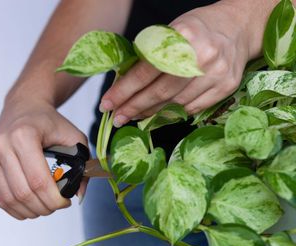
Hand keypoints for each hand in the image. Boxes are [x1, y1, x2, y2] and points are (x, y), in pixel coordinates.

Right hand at [0, 96, 87, 219]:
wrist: (25, 107)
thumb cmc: (50, 122)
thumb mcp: (75, 137)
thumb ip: (82, 164)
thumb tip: (79, 195)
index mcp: (25, 136)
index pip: (38, 180)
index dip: (54, 199)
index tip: (66, 202)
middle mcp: (3, 146)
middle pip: (22, 193)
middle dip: (44, 207)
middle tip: (57, 205)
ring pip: (9, 199)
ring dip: (30, 210)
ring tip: (46, 206)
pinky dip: (16, 208)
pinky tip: (31, 205)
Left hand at [100, 2, 253, 126]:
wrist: (236, 28)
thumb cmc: (198, 28)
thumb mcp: (170, 31)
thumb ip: (150, 57)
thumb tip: (125, 86)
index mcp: (184, 36)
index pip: (147, 71)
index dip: (124, 90)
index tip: (108, 103)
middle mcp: (203, 57)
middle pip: (161, 92)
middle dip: (134, 107)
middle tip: (117, 117)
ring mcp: (217, 74)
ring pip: (176, 104)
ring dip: (151, 113)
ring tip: (134, 116)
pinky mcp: (226, 87)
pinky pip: (193, 108)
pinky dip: (172, 113)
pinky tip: (159, 114)